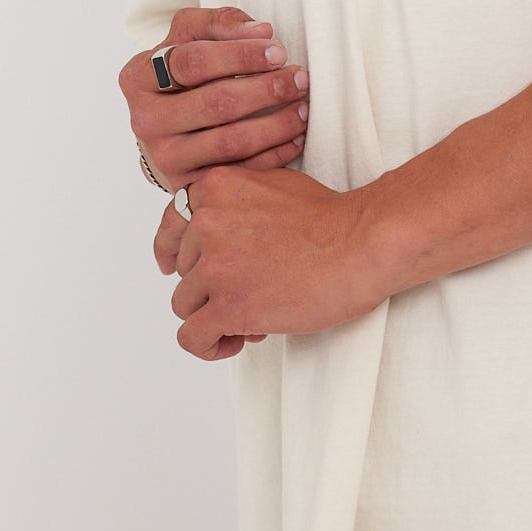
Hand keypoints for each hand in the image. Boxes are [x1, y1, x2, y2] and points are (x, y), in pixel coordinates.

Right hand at [118, 5, 309, 191]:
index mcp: (139, 76)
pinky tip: (296, 136)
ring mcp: (165, 157)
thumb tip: (261, 31)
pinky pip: (241, 171)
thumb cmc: (182, 76)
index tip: (278, 50)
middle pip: (216, 102)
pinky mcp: (188, 184)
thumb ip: (219, 24)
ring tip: (304, 107)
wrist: (163, 130)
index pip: (193, 61)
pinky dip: (276, 154)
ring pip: (231, 141)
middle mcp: (146, 120)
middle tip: (300, 78)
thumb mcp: (188, 38)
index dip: (241, 54)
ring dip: (277, 123)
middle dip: (267, 89)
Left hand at [161, 164, 384, 361]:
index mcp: (215, 188)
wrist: (359, 243)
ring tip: (252, 317)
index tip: (174, 268)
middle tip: (251, 290)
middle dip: (212, 284)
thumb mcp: (271, 184)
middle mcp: (206, 222)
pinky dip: (209, 346)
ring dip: (213, 314)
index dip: (173, 252)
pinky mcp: (228, 306)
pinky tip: (234, 342)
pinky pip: (192, 338)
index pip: (171, 225)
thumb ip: (234, 203)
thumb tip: (216, 233)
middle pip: (184, 268)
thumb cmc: (330, 218)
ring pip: (184, 304)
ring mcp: (215, 266)